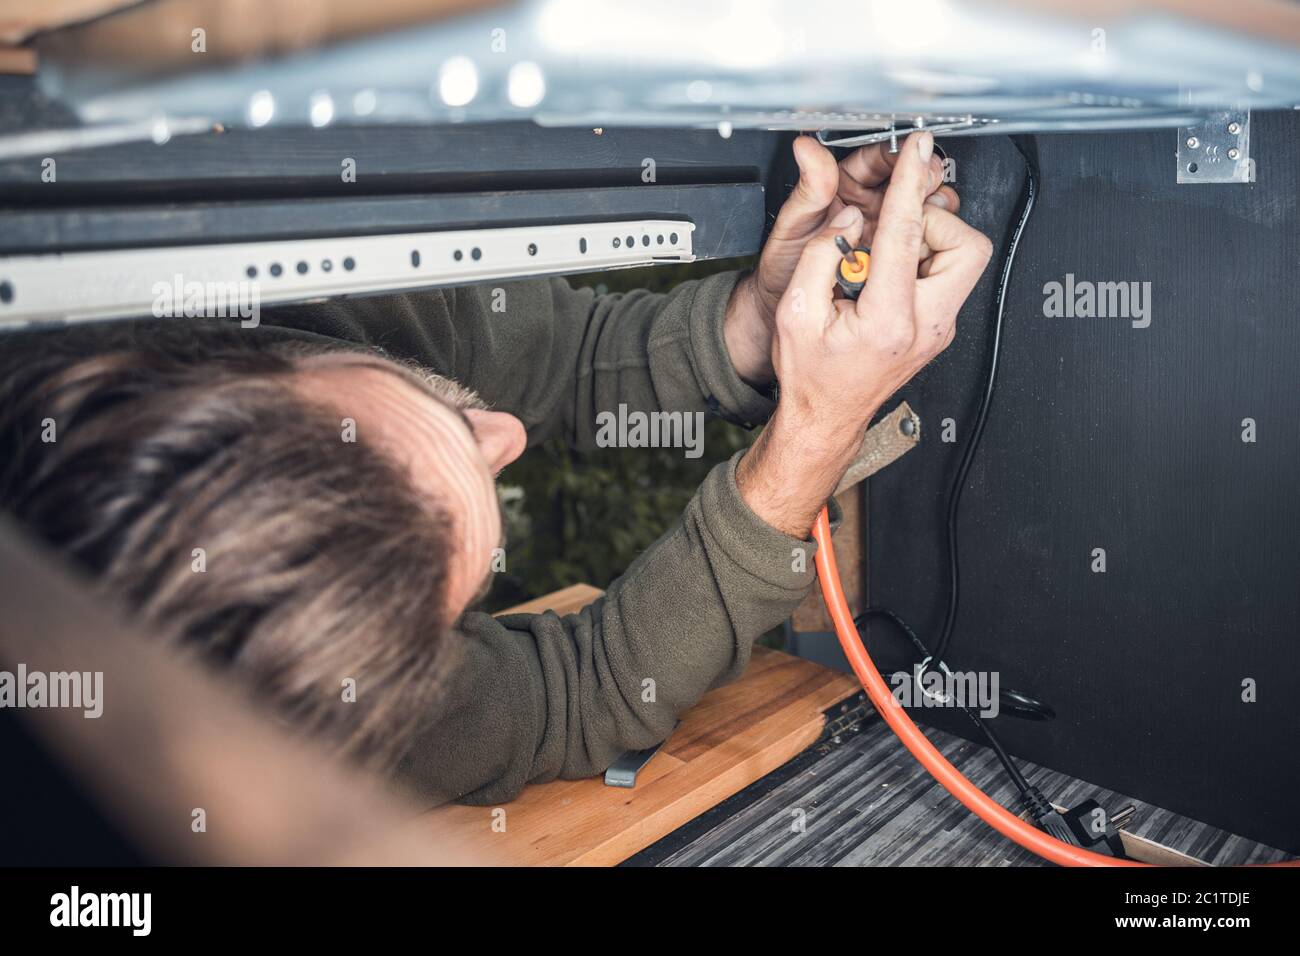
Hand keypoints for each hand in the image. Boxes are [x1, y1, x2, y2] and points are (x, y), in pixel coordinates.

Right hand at [736, 131, 991, 537]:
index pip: (906, 233)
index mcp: (888, 321)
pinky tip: (883, 271)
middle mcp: (925, 325)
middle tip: (892, 228)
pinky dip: (918, 260)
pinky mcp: (938, 326)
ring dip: (925, 242)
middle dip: (932, 222)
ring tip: (881, 255)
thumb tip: (848, 220)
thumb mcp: (794, 313)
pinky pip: (945, 275)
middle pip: (965, 246)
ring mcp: (938, 327)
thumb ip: (820, 258)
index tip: (915, 150)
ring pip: (962, 259)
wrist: (826, 417)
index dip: (910, 183)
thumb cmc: (811, 375)